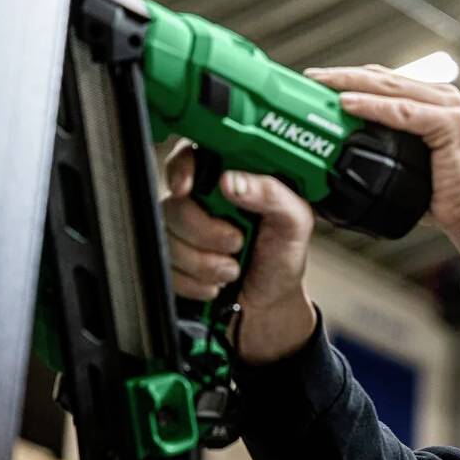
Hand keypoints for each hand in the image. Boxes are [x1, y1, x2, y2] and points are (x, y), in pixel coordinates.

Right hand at [162, 142, 316, 364]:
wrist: (271, 302)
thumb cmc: (282, 256)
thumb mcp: (294, 221)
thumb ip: (272, 193)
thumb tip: (234, 180)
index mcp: (231, 180)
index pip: (193, 157)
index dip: (183, 169)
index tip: (187, 188)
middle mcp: (202, 202)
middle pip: (176, 205)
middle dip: (205, 233)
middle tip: (236, 242)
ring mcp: (183, 232)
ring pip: (168, 239)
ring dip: (204, 263)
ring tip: (233, 268)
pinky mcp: (172, 261)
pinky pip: (165, 268)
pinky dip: (193, 282)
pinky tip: (216, 282)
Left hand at [304, 65, 459, 266]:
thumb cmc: (443, 198)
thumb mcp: (408, 166)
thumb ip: (385, 150)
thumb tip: (342, 153)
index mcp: (435, 102)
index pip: (386, 82)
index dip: (350, 78)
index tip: (317, 81)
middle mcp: (445, 97)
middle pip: (384, 78)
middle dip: (343, 76)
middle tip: (310, 77)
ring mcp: (451, 107)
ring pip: (390, 88)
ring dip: (352, 84)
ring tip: (320, 84)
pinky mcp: (451, 123)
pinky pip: (403, 111)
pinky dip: (373, 107)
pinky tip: (347, 104)